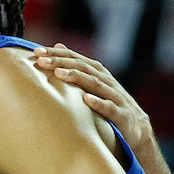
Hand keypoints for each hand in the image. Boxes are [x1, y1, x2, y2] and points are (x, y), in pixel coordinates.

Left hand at [32, 44, 152, 153]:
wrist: (137, 128)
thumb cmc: (109, 103)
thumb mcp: (93, 82)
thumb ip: (76, 65)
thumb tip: (58, 45)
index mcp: (97, 73)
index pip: (75, 58)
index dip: (57, 54)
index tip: (36, 51)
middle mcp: (106, 81)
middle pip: (82, 67)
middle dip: (61, 62)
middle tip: (41, 60)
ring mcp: (115, 97)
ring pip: (94, 84)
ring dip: (76, 77)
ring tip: (58, 73)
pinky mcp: (121, 114)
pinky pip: (109, 108)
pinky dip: (98, 103)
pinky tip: (85, 100)